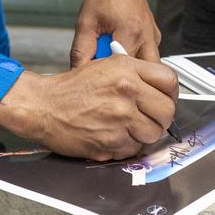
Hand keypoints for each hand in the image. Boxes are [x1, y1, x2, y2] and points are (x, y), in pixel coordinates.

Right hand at [0, 57, 178, 160]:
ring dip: (144, 133)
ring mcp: (120, 118)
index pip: (169, 81)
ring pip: (153, 134)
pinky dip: (127, 145)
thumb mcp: (106, 65)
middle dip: (162, 118)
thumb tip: (161, 89)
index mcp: (127, 69)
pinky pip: (134, 149)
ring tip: (129, 126)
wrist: (44, 106)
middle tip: (151, 118)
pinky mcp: (112, 142)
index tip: (165, 99)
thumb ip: (136, 73)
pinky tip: (114, 135)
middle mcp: (127, 92)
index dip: (170, 93)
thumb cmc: (72, 88)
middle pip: (167, 111)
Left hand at [70, 0, 160, 68]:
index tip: (99, 74)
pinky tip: (124, 51)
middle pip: (143, 75)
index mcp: (129, 32)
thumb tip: (77, 72)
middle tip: (112, 71)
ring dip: (134, 69)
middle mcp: (146, 36)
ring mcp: (153, 36)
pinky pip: (149, 57)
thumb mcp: (85, 23)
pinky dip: (137, 59)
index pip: (122, 70)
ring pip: (149, 68)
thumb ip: (81, 51)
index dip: (109, 76)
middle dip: (128, 78)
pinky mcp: (155, 36)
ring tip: (116, 58)